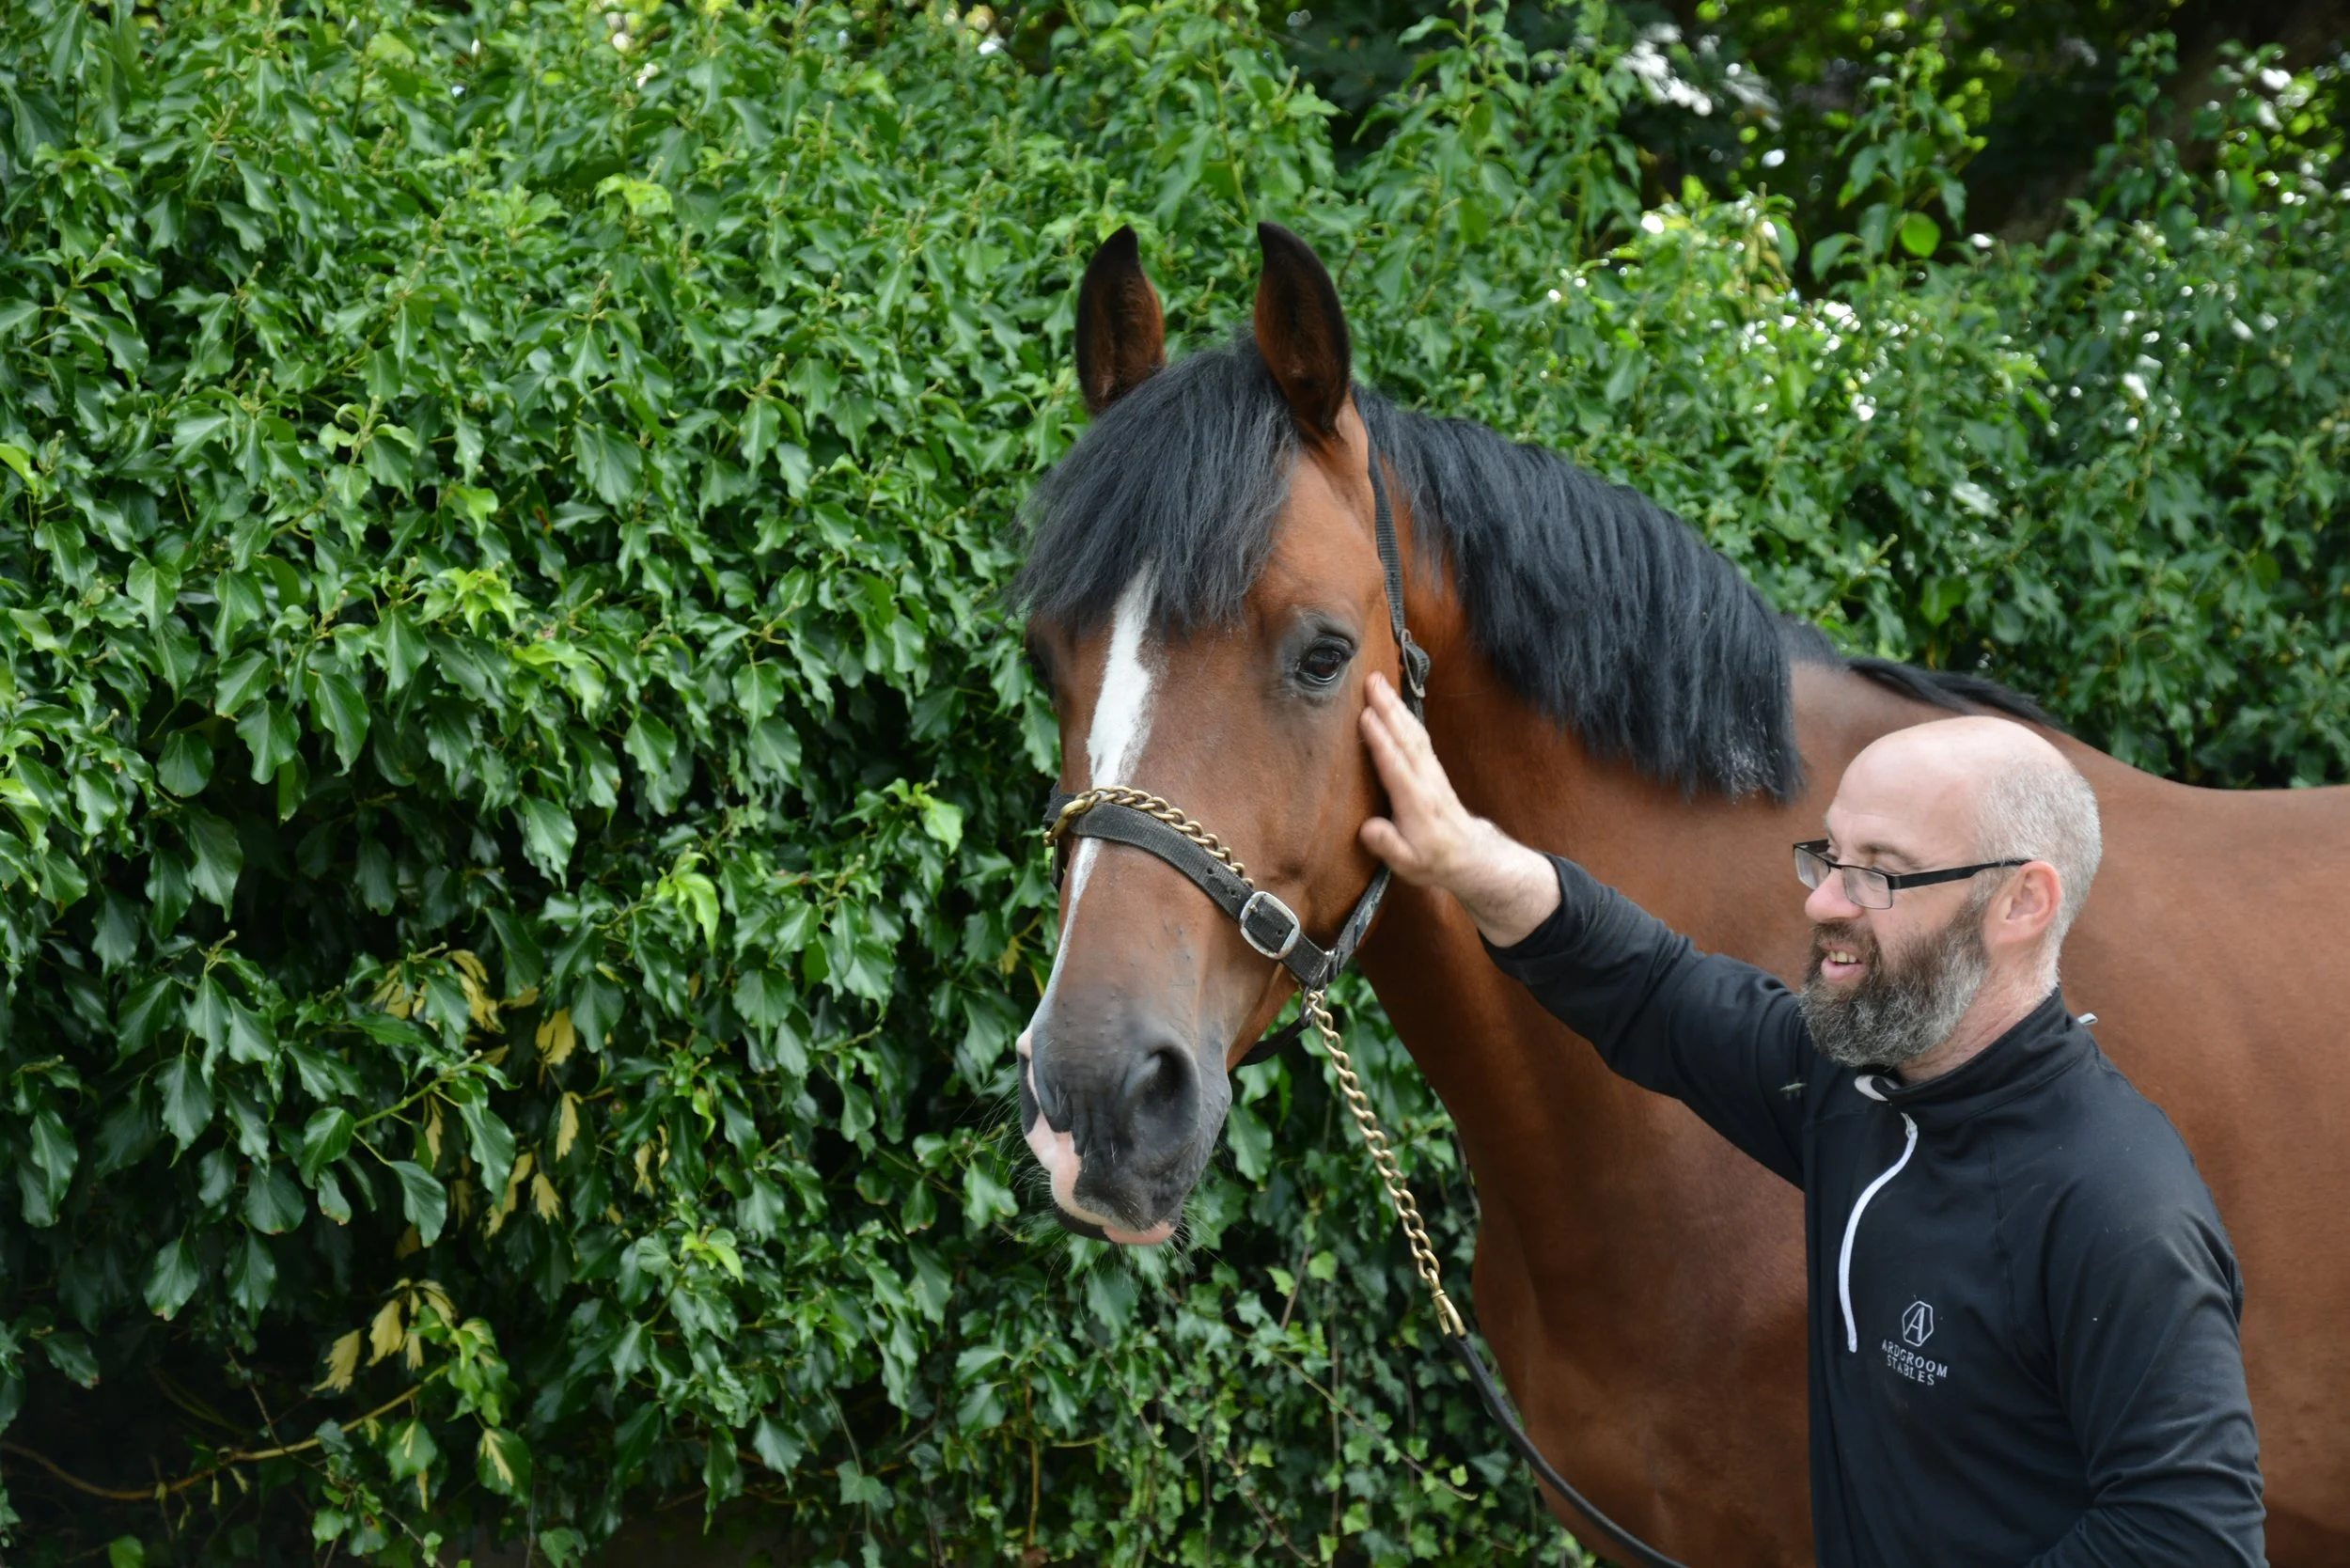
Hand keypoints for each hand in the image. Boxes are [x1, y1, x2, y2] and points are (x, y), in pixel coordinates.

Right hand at [1358, 674, 1560, 946]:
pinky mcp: (1432, 768)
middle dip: (1388, 708)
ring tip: (1380, 682)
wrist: (1469, 855)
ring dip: (1396, 705)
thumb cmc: (1433, 859)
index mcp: (1416, 802)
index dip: (1380, 741)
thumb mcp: (1408, 864)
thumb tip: (1368, 828)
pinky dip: (1406, 716)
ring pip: (1413, 732)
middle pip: (1405, 738)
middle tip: (1372, 681)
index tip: (1366, 716)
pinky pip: (1418, 736)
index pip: (1395, 765)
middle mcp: (1425, 780)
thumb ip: (1388, 845)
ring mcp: (1431, 771)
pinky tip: (1396, 703)